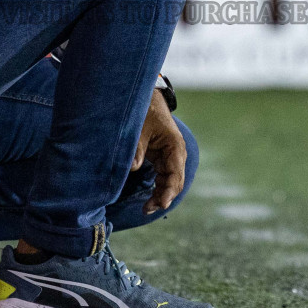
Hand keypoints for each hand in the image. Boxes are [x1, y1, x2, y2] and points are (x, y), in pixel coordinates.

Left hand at [131, 89, 184, 214]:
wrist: (148, 98)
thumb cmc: (146, 111)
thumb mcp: (140, 128)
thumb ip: (137, 148)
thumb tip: (132, 168)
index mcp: (175, 147)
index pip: (175, 174)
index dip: (168, 191)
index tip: (160, 204)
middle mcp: (176, 154)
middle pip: (174, 182)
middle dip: (163, 197)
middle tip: (146, 210)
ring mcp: (169, 157)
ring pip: (169, 182)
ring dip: (160, 195)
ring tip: (145, 209)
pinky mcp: (161, 158)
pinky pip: (163, 177)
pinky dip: (157, 188)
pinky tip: (148, 199)